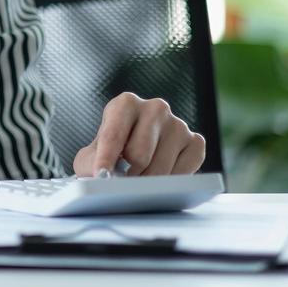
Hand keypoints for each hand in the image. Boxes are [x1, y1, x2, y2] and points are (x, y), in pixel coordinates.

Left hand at [72, 92, 206, 176]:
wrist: (136, 155)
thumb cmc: (111, 153)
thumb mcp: (91, 157)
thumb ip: (91, 164)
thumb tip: (100, 177)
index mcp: (125, 104)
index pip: (113, 135)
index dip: (106, 160)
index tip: (101, 176)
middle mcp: (155, 108)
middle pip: (138, 155)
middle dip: (128, 175)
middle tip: (124, 179)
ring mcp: (178, 124)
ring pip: (161, 168)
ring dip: (148, 181)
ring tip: (141, 177)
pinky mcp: (196, 142)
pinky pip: (184, 172)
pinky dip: (171, 182)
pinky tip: (162, 175)